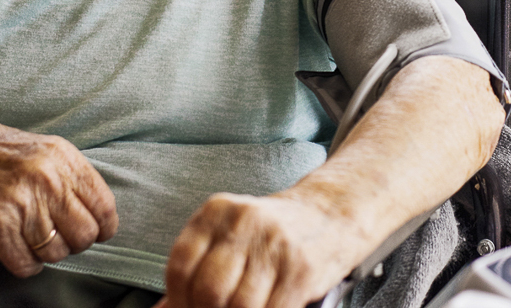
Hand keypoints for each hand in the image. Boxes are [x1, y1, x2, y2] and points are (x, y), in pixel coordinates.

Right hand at [0, 108, 118, 276]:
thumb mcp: (40, 148)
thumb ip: (70, 176)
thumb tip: (98, 214)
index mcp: (62, 156)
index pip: (104, 206)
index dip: (103, 226)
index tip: (96, 231)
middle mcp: (45, 179)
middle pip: (85, 235)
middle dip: (75, 243)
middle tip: (60, 236)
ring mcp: (20, 203)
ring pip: (56, 253)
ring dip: (47, 254)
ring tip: (33, 239)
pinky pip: (26, 264)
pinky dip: (25, 264)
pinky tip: (16, 249)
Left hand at [158, 191, 357, 307]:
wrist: (332, 214)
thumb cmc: (272, 234)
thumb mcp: (229, 238)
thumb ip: (196, 269)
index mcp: (217, 212)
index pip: (180, 267)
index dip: (178, 302)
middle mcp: (244, 222)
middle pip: (207, 290)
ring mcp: (274, 244)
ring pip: (238, 306)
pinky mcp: (301, 268)